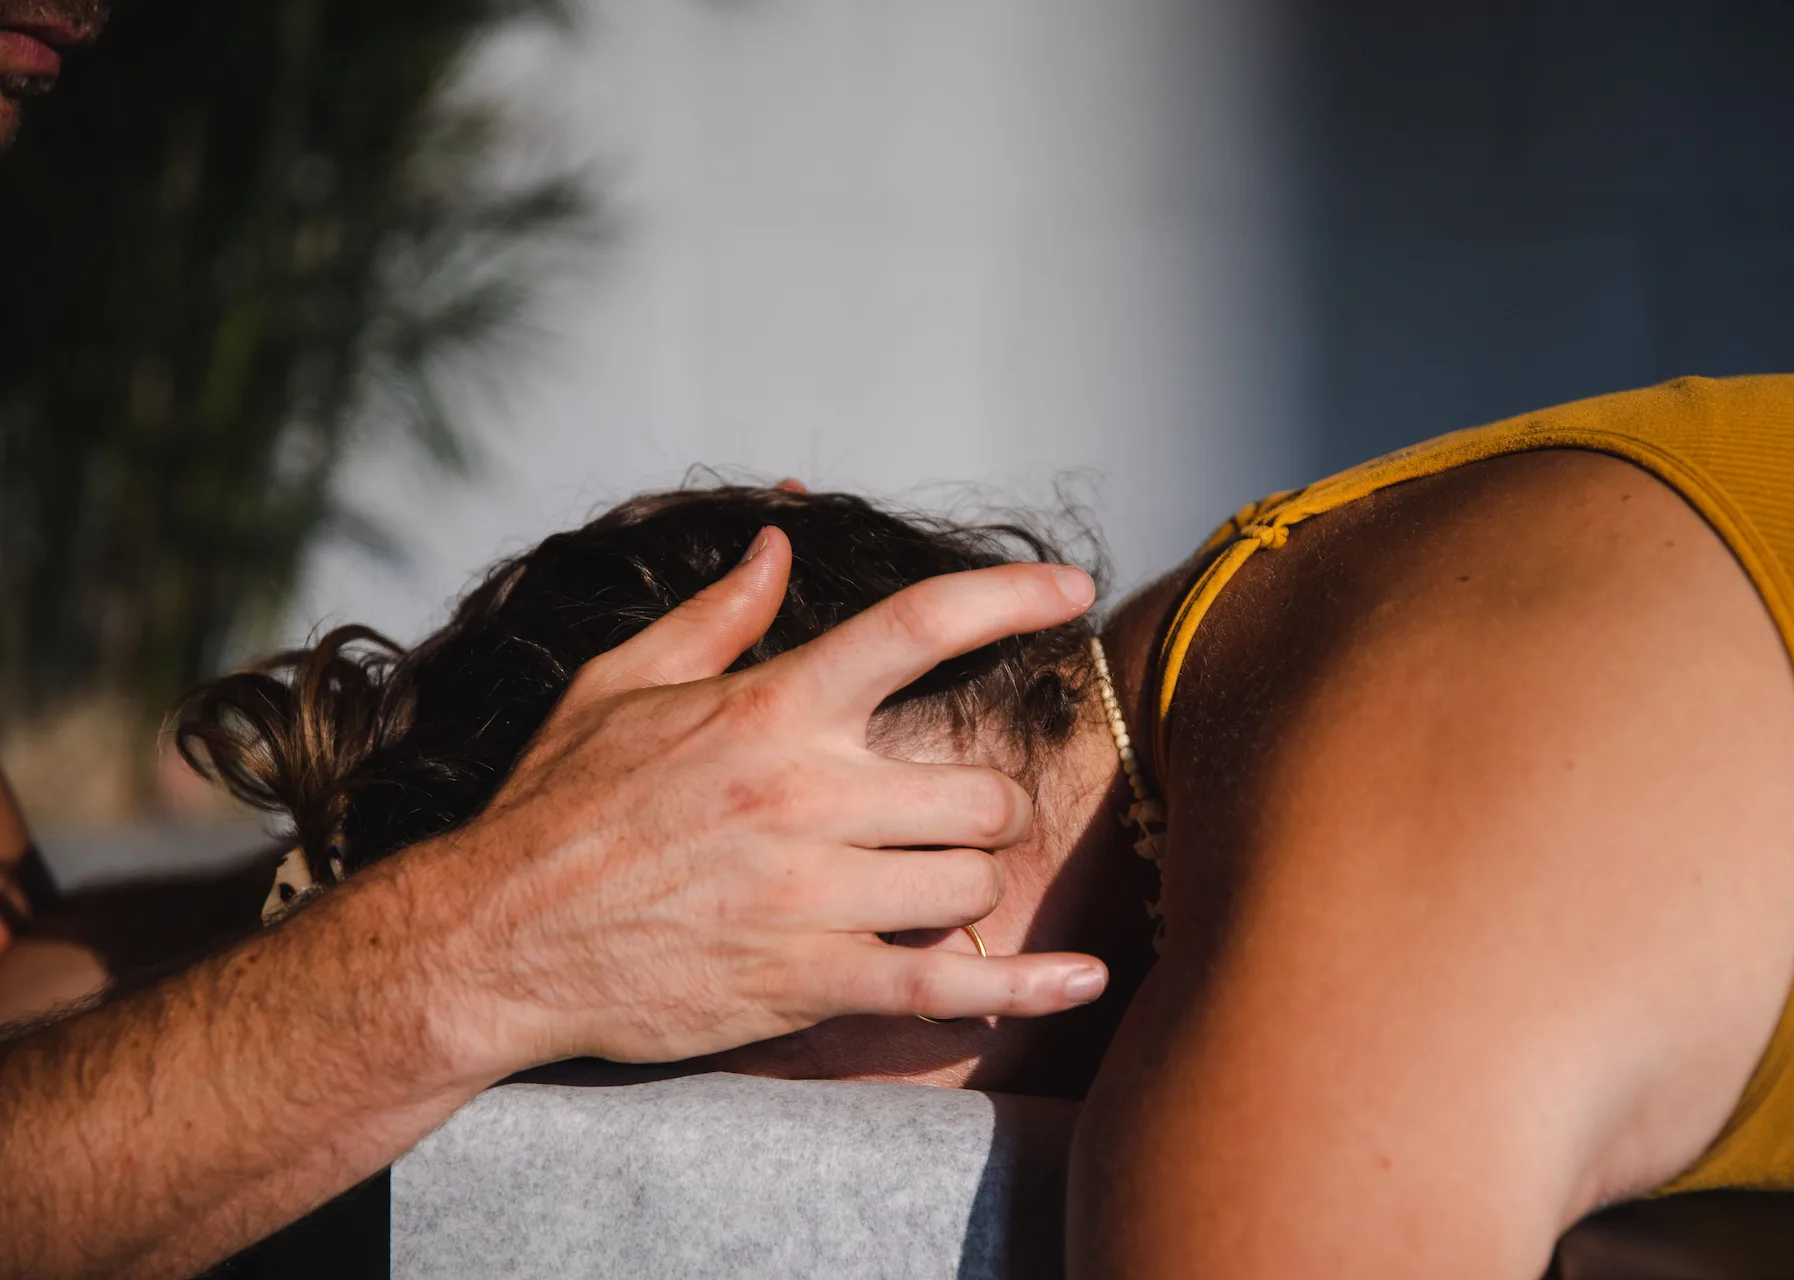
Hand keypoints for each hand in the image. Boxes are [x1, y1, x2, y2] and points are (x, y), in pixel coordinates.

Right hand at [406, 527, 1109, 1077]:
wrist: (494, 940)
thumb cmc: (556, 806)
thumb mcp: (618, 685)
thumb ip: (715, 614)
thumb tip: (777, 540)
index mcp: (769, 708)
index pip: (916, 628)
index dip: (1009, 597)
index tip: (1072, 591)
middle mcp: (804, 794)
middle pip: (979, 789)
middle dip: (983, 807)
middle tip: (950, 818)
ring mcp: (809, 895)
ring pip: (970, 882)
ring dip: (966, 884)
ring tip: (924, 887)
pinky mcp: (803, 982)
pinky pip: (946, 986)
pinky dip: (1027, 988)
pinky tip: (1084, 979)